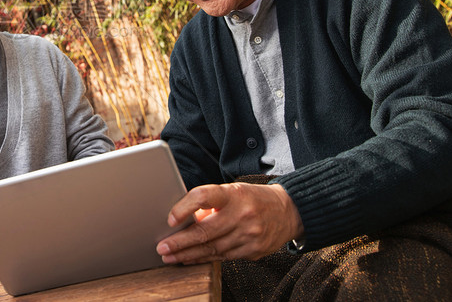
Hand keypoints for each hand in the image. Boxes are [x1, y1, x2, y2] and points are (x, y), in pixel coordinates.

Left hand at [156, 183, 302, 263]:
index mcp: (234, 194)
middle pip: (205, 231)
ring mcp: (249, 235)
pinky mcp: (254, 251)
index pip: (204, 197)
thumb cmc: (253, 199)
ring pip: (212, 249)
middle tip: (162, 247)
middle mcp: (242, 214)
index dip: (184, 208)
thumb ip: (210, 204)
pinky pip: (223, 257)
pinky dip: (204, 259)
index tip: (170, 219)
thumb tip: (183, 219)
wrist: (289, 211)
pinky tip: (190, 259)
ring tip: (170, 256)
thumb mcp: (233, 192)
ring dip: (188, 255)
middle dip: (180, 242)